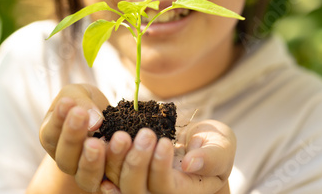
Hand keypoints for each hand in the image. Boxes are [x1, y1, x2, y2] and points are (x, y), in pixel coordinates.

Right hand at [39, 84, 109, 191]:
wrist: (106, 118)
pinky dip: (116, 172)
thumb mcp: (79, 94)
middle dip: (73, 138)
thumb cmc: (86, 103)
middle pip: (65, 158)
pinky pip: (110, 183)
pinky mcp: (107, 181)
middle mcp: (66, 160)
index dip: (60, 119)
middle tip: (82, 117)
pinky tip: (124, 155)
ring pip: (85, 176)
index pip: (51, 133)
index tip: (69, 103)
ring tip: (101, 142)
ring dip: (92, 161)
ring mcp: (85, 174)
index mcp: (52, 138)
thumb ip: (82, 102)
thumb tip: (95, 121)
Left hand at [100, 120, 235, 193]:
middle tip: (144, 133)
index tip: (163, 140)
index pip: (165, 188)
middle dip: (136, 162)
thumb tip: (191, 164)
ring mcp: (135, 184)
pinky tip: (100, 144)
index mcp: (183, 191)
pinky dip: (100, 159)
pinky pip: (104, 172)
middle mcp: (155, 193)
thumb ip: (212, 156)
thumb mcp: (221, 145)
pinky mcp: (120, 172)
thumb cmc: (210, 143)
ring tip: (120, 135)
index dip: (160, 167)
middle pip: (135, 190)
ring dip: (115, 160)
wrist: (190, 139)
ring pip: (116, 182)